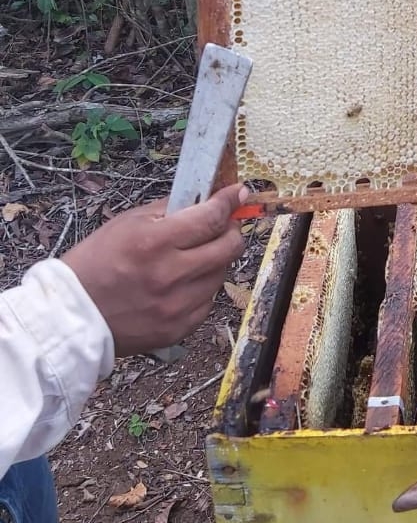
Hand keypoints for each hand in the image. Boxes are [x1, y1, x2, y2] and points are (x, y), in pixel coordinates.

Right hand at [62, 184, 247, 357]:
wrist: (72, 317)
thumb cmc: (95, 264)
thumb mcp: (126, 223)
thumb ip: (169, 210)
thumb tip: (205, 199)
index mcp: (154, 243)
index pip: (210, 217)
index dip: (229, 202)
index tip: (238, 193)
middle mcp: (170, 275)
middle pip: (229, 247)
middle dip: (230, 231)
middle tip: (222, 226)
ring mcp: (177, 306)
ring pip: (222, 274)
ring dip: (215, 260)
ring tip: (192, 257)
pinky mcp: (179, 329)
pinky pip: (207, 301)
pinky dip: (202, 288)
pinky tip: (181, 284)